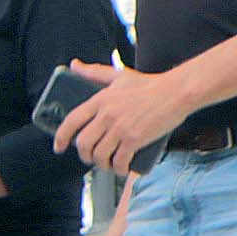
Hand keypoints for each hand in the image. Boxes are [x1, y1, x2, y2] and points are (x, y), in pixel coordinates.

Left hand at [51, 58, 183, 173]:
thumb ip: (94, 72)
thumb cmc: (150, 84)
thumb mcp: (118, 76)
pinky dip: (119, 169)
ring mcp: (120, 128)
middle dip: (84, 155)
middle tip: (91, 158)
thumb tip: (74, 65)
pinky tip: (122, 170)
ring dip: (101, 164)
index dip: (61, 138)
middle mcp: (106, 115)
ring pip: (99, 155)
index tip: (59, 147)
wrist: (177, 92)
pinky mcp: (135, 139)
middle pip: (83, 143)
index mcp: (100, 100)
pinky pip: (119, 160)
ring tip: (108, 164)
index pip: (71, 121)